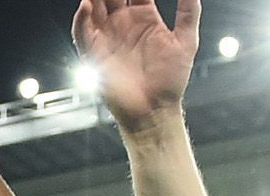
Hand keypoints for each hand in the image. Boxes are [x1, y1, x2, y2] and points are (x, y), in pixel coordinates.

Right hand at [77, 0, 201, 132]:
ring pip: (95, 7)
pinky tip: (87, 5)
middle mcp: (123, 24)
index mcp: (144, 18)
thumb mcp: (186, 41)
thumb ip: (188, 11)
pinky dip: (82, 18)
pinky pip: (83, 32)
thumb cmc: (171, 80)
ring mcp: (108, 37)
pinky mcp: (95, 53)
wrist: (156, 110)